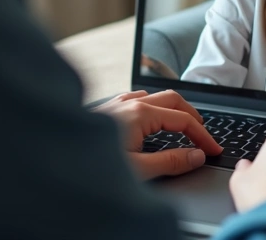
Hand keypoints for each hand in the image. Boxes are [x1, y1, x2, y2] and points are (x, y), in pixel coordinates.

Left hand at [93, 90, 222, 178]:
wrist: (52, 158)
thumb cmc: (89, 166)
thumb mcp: (137, 169)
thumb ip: (171, 161)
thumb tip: (196, 155)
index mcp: (140, 113)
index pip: (183, 119)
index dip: (203, 135)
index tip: (213, 150)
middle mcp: (128, 102)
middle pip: (173, 100)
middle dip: (193, 116)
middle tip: (204, 135)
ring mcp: (116, 103)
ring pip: (154, 97)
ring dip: (173, 110)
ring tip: (183, 127)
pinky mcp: (106, 109)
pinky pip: (137, 99)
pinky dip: (154, 108)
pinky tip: (151, 121)